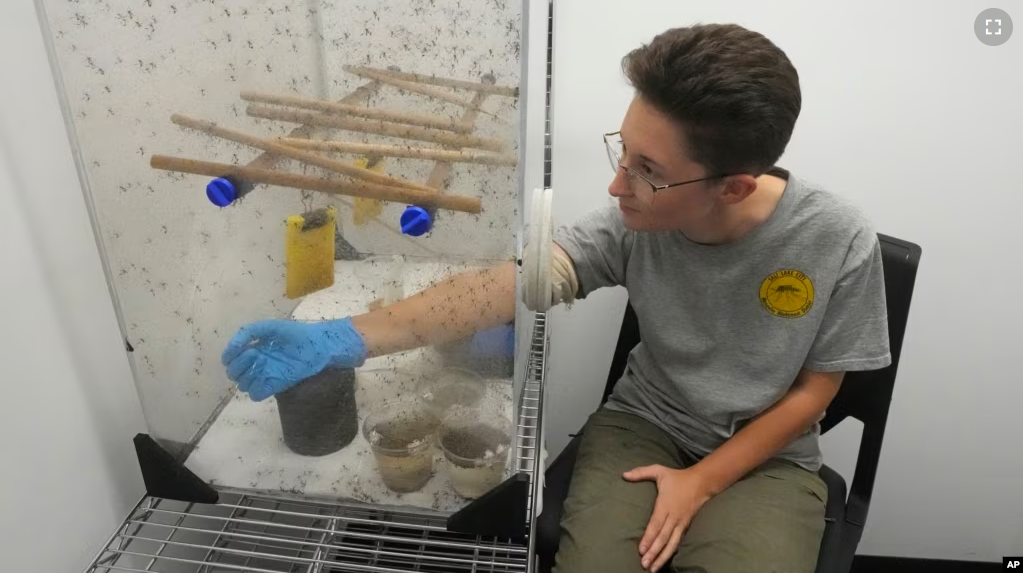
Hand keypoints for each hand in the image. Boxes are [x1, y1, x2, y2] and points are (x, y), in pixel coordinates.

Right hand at [221, 318, 366, 401]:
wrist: (321, 346)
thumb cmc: (298, 334)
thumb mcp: (272, 327)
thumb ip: (249, 332)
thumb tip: (233, 346)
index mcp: (254, 346)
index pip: (230, 358)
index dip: (230, 356)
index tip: (238, 350)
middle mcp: (257, 362)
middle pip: (234, 373)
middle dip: (238, 365)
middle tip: (254, 355)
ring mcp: (266, 374)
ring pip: (243, 384)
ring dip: (246, 377)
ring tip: (262, 365)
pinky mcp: (276, 385)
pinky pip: (256, 394)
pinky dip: (256, 389)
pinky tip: (265, 378)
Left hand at [623, 465, 713, 571]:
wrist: (702, 482)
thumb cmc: (677, 477)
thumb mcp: (659, 471)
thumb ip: (641, 472)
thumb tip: (624, 474)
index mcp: (665, 504)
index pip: (656, 524)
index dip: (649, 537)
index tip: (641, 549)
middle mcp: (674, 516)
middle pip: (663, 537)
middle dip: (654, 552)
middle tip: (644, 564)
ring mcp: (681, 523)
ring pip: (671, 543)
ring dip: (662, 557)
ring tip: (652, 569)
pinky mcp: (685, 526)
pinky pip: (677, 542)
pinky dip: (670, 552)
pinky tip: (663, 561)